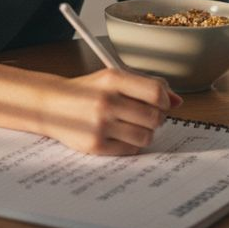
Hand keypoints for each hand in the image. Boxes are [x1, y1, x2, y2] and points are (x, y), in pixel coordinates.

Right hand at [38, 68, 181, 155]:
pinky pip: (131, 149)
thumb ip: (145, 86)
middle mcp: (106, 101)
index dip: (165, 100)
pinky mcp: (96, 145)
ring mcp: (100, 125)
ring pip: (146, 136)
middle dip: (154, 118)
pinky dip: (130, 144)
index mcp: (112, 79)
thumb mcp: (112, 79)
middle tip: (143, 115)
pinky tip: (118, 135)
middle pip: (155, 117)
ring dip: (144, 133)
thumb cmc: (87, 91)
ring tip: (131, 126)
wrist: (51, 105)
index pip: (156, 92)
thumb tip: (177, 101)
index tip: (160, 103)